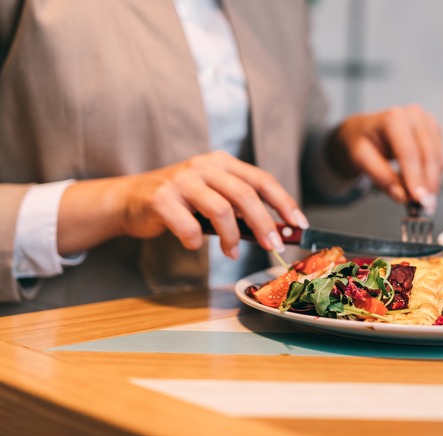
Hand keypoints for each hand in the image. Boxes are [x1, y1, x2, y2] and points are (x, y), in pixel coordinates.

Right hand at [58, 151, 308, 256]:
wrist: (130, 200)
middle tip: (274, 246)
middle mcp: (203, 166)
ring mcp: (180, 181)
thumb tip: (276, 231)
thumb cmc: (180, 202)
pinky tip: (194, 244)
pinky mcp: (160, 199)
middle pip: (244, 195)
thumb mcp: (213, 196)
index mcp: (221, 162)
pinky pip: (188, 227)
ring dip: (232, 237)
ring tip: (233, 252)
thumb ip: (240, 208)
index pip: (261, 180)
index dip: (283, 202)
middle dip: (264, 223)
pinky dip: (196, 241)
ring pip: (220, 210)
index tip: (298, 224)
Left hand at [330, 104, 442, 214]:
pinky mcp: (435, 131)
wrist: (363, 130)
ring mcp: (427, 121)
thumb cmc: (360, 141)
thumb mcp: (360, 159)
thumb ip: (381, 177)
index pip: (409, 152)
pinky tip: (421, 185)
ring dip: (433, 182)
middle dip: (428, 183)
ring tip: (421, 201)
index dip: (415, 177)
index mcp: (393, 118)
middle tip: (425, 206)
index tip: (418, 199)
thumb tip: (402, 196)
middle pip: (428, 154)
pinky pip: (440, 158)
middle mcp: (414, 115)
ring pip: (438, 158)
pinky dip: (433, 175)